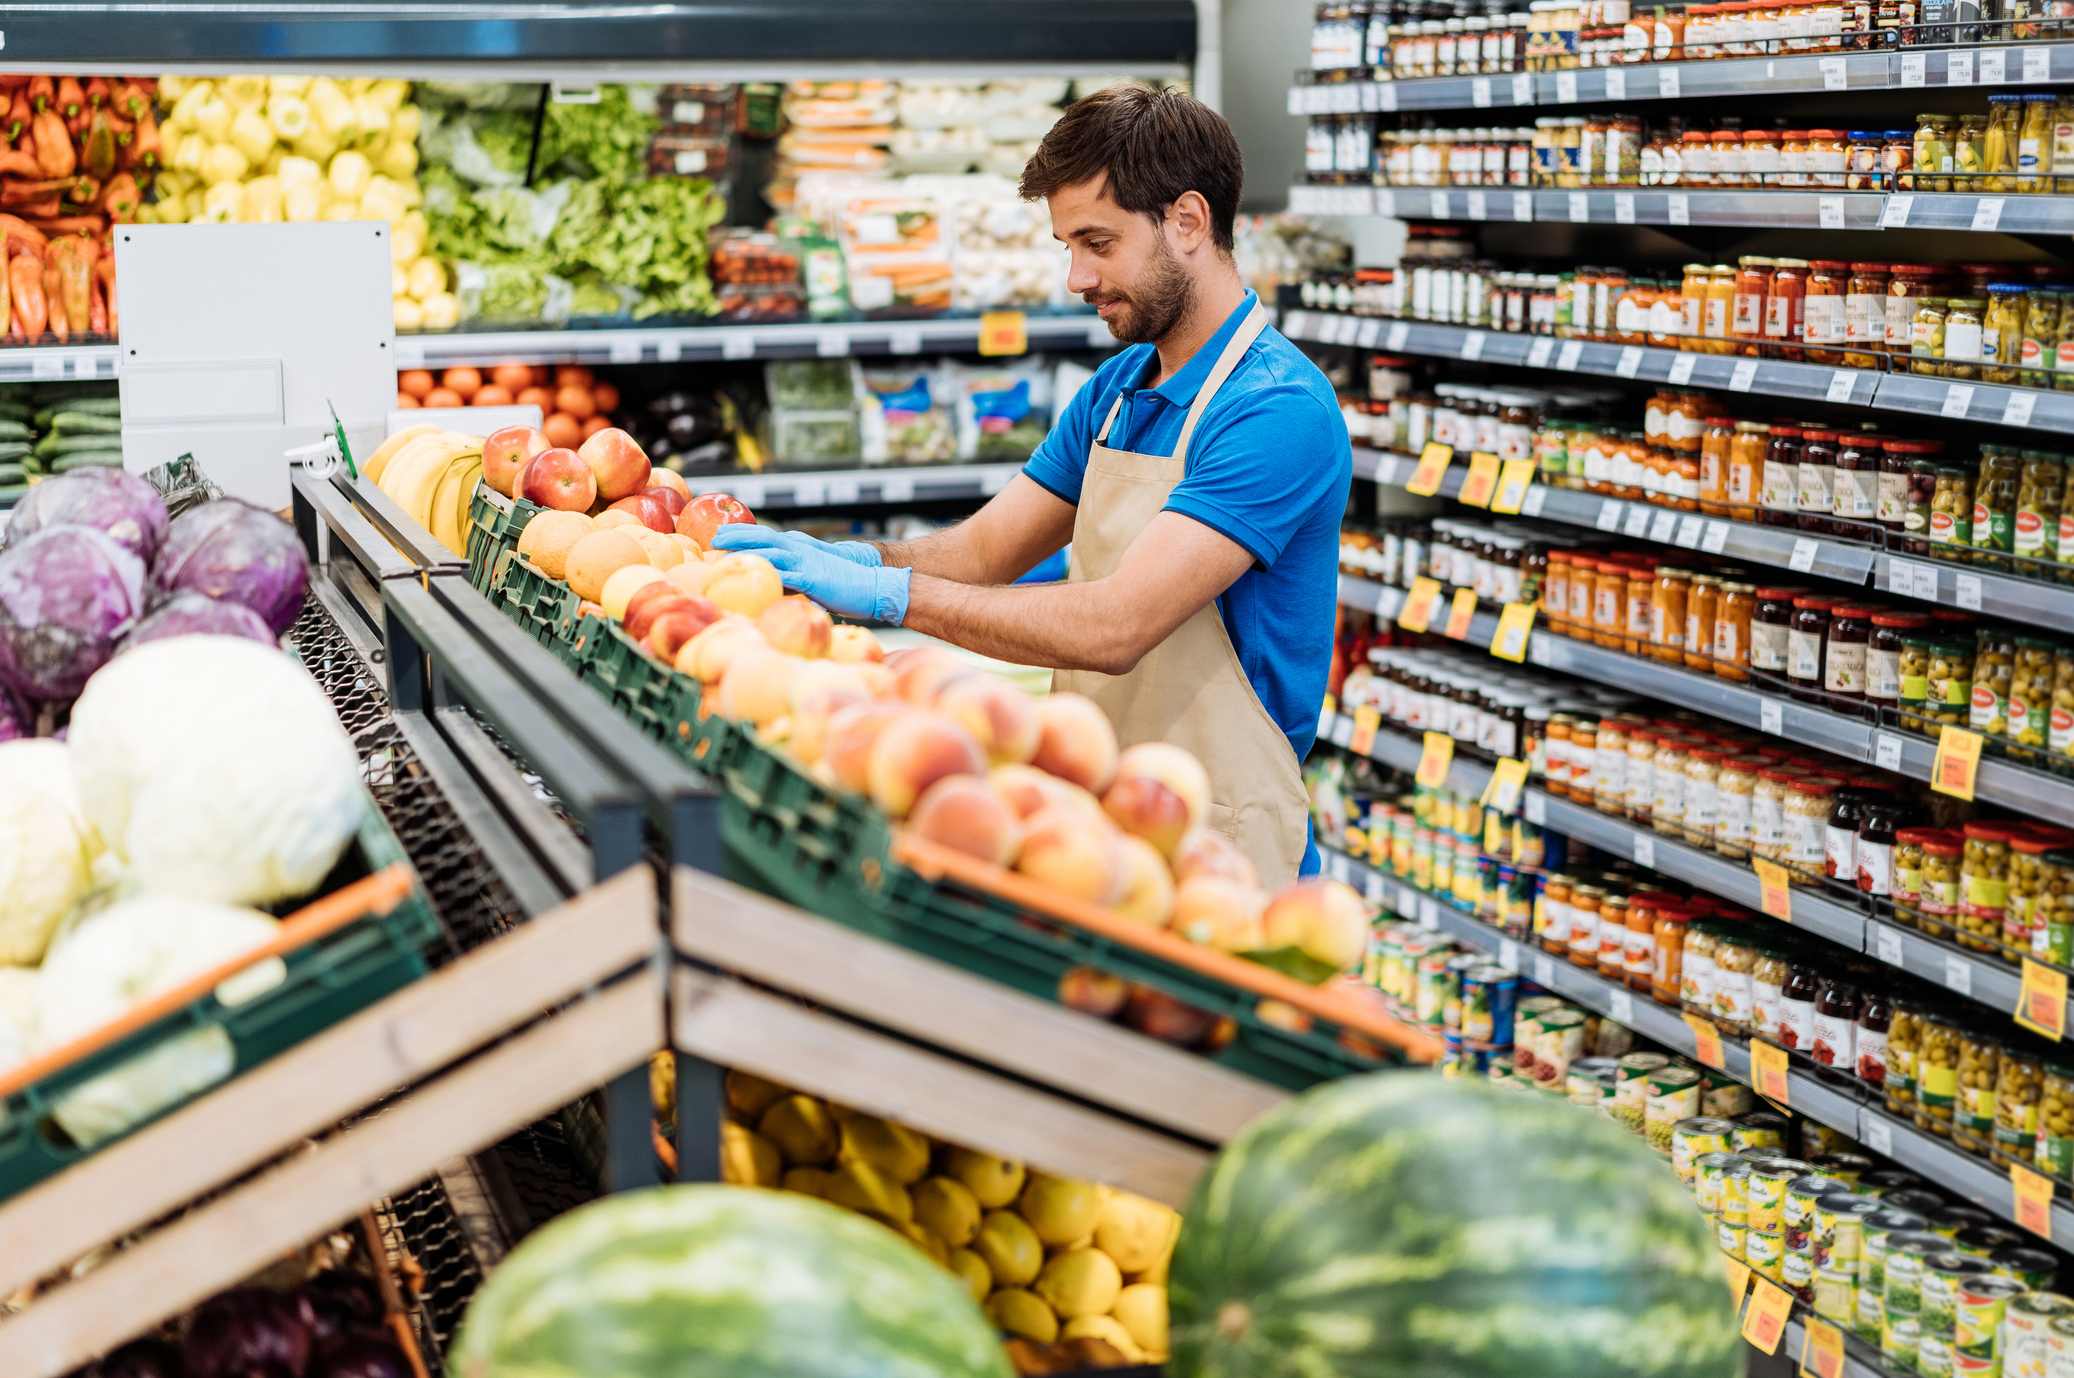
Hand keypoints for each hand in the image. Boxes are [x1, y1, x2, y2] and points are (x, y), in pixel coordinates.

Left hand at [711, 524, 909, 624]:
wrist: (875, 585)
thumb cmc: (849, 587)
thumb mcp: (818, 579)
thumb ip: (799, 579)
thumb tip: (782, 588)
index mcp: (803, 547)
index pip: (770, 537)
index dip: (747, 535)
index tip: (726, 536)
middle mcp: (803, 549)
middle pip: (765, 537)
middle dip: (738, 536)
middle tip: (715, 538)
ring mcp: (807, 562)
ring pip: (769, 551)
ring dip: (744, 550)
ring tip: (722, 551)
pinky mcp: (812, 578)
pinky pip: (784, 574)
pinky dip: (764, 572)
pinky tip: (747, 574)